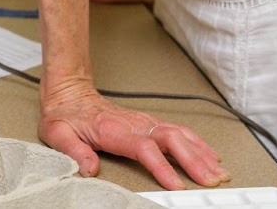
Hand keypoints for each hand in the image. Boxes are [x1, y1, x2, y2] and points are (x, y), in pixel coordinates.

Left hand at [39, 82, 228, 190]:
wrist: (68, 92)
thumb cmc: (64, 114)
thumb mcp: (57, 133)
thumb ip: (74, 151)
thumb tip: (89, 169)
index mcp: (112, 129)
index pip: (144, 147)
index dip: (162, 166)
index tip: (176, 184)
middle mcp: (133, 123)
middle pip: (171, 139)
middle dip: (194, 161)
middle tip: (210, 181)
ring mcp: (144, 121)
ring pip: (180, 134)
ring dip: (201, 153)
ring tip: (218, 172)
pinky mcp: (149, 122)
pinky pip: (179, 131)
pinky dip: (198, 143)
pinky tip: (210, 155)